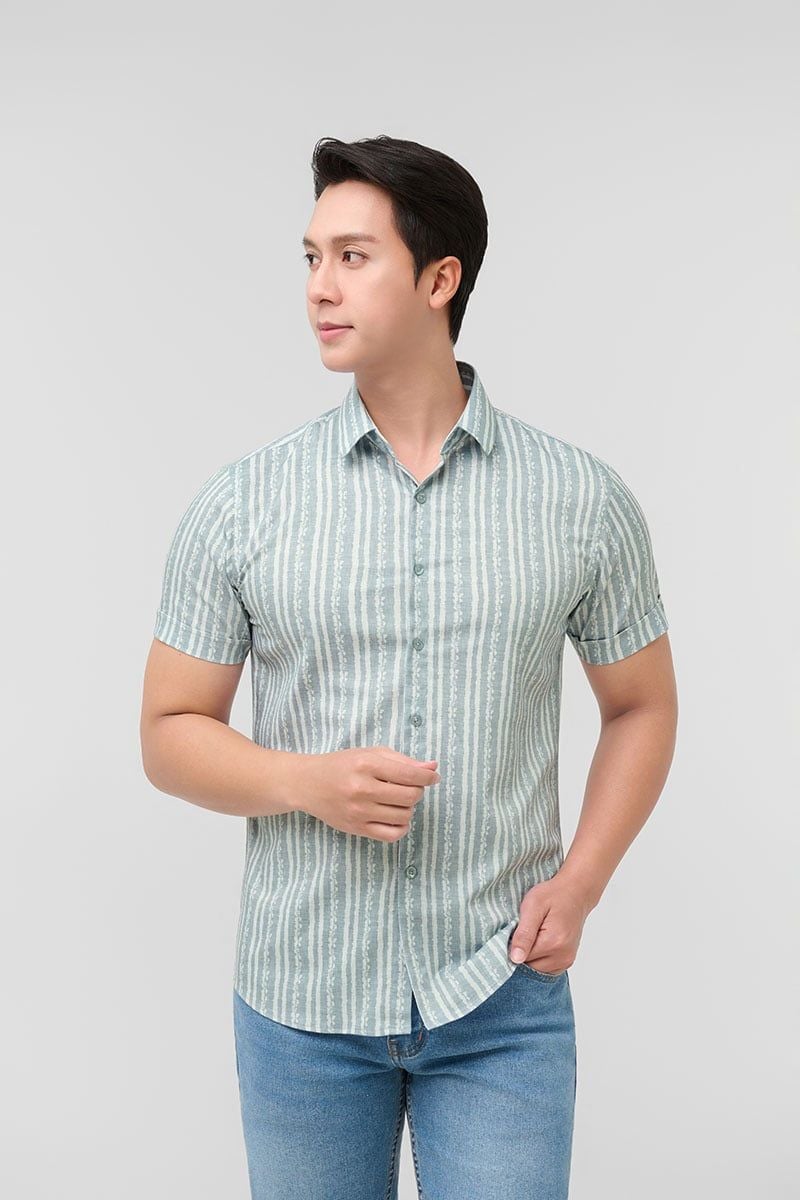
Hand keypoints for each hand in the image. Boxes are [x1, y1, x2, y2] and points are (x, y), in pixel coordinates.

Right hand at [294, 746, 439, 841]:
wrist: (308, 783)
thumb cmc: (342, 765)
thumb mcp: (370, 754)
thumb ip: (402, 761)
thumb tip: (432, 768)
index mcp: (367, 765)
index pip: (410, 775)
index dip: (428, 777)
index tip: (433, 777)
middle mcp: (362, 789)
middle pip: (410, 796)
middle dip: (417, 791)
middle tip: (409, 787)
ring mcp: (359, 812)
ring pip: (404, 816)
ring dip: (408, 808)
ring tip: (398, 800)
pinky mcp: (356, 829)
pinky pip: (391, 835)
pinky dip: (401, 827)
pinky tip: (396, 817)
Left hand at [508, 873, 592, 973]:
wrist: (575, 893)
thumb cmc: (553, 895)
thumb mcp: (533, 906)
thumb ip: (524, 934)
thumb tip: (515, 958)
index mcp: (553, 943)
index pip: (520, 957)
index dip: (514, 942)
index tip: (518, 927)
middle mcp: (562, 956)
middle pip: (528, 965)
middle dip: (523, 949)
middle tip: (529, 928)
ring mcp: (567, 960)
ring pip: (536, 968)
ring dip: (532, 953)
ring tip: (537, 932)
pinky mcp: (567, 961)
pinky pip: (546, 968)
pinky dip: (540, 957)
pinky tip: (543, 940)